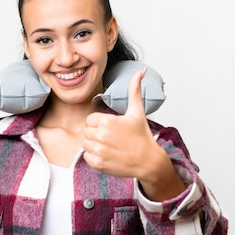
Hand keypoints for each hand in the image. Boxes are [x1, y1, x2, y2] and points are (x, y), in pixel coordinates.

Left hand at [83, 69, 171, 183]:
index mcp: (107, 121)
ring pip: (85, 144)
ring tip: (109, 146)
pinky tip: (107, 155)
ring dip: (94, 145)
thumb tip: (141, 71)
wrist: (148, 161)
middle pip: (86, 131)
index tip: (111, 128)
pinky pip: (86, 156)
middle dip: (96, 133)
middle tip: (111, 138)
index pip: (90, 120)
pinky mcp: (98, 164)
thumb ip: (134, 90)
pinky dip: (94, 156)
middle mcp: (101, 136)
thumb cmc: (142, 136)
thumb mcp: (137, 111)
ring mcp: (99, 151)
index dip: (100, 123)